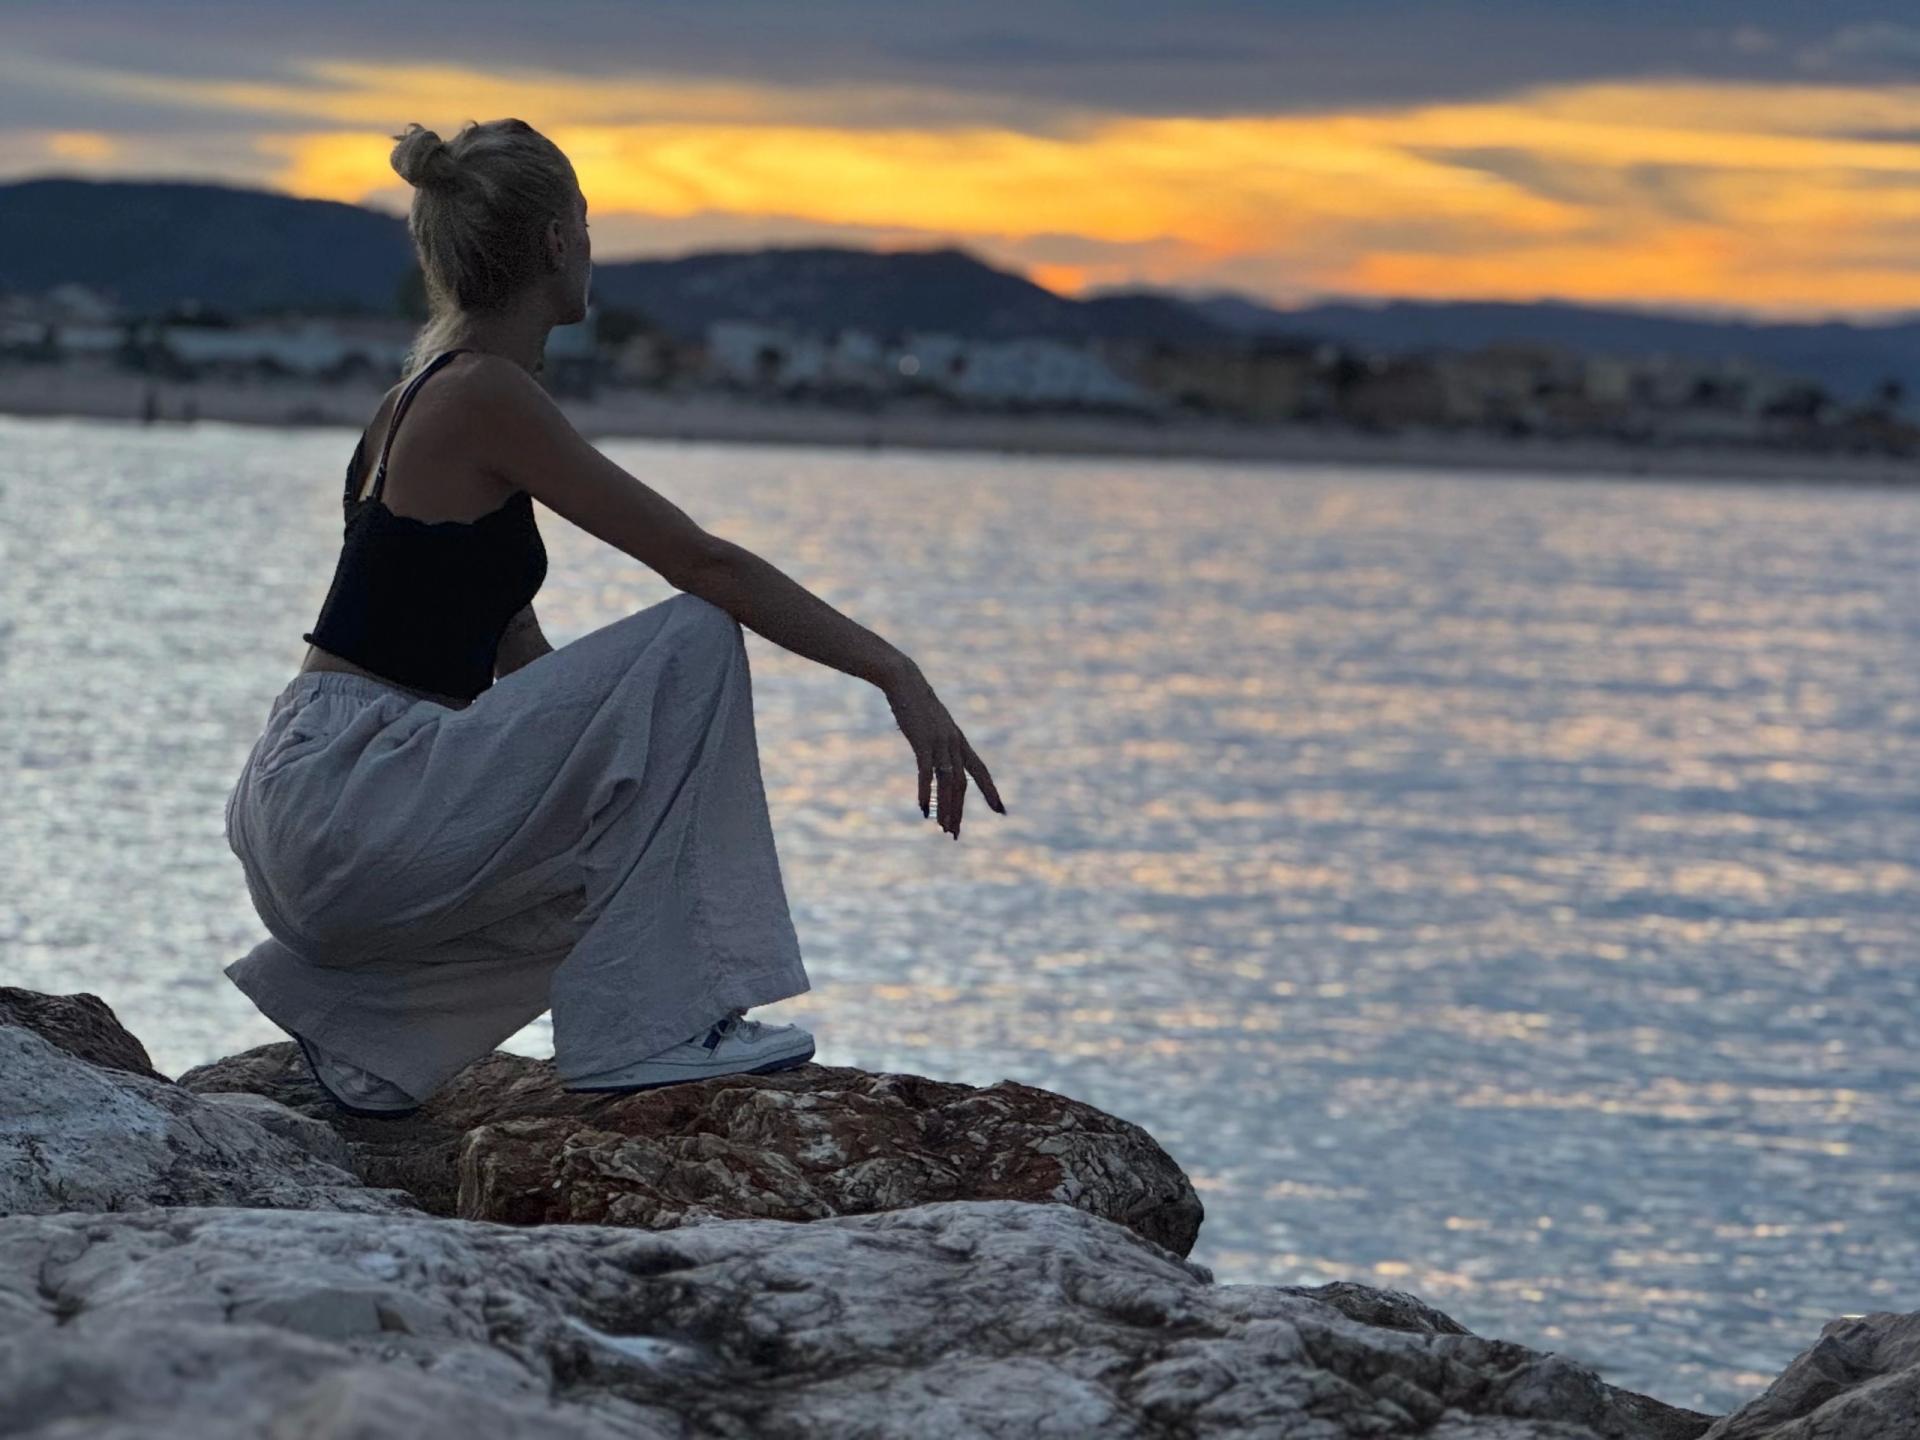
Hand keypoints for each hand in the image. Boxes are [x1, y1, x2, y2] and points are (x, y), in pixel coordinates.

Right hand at [883, 659, 1006, 838]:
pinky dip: (925, 792)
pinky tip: (923, 809)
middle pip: (962, 784)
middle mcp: (954, 744)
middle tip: (954, 834)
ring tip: (942, 828)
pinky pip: (926, 772)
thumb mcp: (934, 725)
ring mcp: (940, 743)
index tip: (1001, 811)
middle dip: (959, 811)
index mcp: (960, 741)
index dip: (991, 791)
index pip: (981, 771)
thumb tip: (937, 757)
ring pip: (947, 783)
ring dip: (945, 808)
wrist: (905, 681)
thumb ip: (939, 742)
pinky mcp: (922, 742)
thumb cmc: (917, 703)